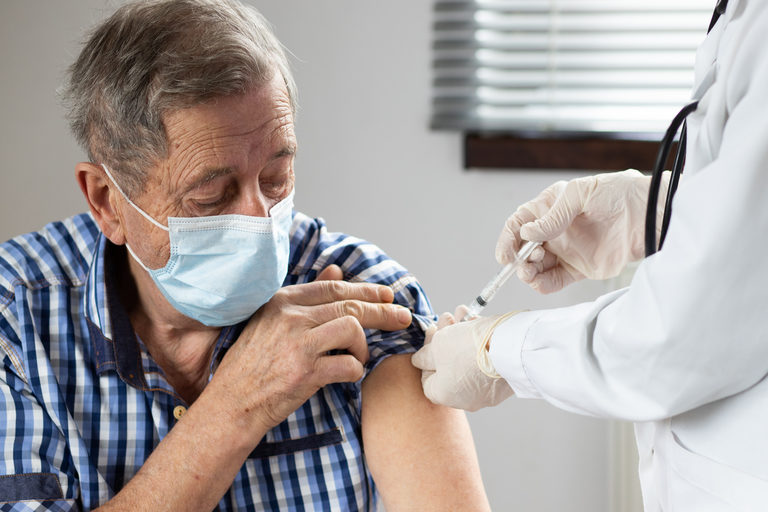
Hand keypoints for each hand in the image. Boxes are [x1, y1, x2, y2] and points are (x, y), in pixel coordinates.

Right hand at [211, 264, 412, 432]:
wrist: (232, 404)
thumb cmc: (252, 364)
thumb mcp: (271, 321)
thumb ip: (306, 296)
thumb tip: (336, 268)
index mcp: (283, 301)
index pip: (335, 288)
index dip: (366, 290)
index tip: (388, 295)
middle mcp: (291, 317)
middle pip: (350, 306)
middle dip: (383, 312)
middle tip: (403, 318)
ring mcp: (298, 344)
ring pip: (353, 330)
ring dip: (363, 346)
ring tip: (357, 356)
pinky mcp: (306, 373)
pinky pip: (350, 364)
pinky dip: (355, 370)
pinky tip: (347, 374)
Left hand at [411, 309, 513, 411]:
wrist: (511, 348)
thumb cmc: (468, 348)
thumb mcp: (438, 346)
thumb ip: (425, 355)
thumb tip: (420, 360)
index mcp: (444, 395)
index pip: (427, 376)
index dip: (427, 352)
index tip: (433, 331)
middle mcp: (465, 399)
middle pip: (448, 365)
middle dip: (445, 338)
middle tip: (448, 318)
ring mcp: (486, 392)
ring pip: (467, 359)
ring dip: (462, 335)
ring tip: (463, 313)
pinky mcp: (503, 382)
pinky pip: (486, 361)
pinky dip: (480, 342)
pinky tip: (477, 321)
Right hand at [495, 169, 667, 293]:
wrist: (649, 215)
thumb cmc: (618, 193)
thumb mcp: (580, 194)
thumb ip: (553, 215)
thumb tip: (527, 233)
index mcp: (550, 208)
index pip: (519, 223)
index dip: (508, 239)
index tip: (505, 254)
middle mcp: (555, 231)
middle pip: (523, 248)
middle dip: (518, 258)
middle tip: (526, 261)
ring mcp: (566, 250)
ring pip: (536, 267)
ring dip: (528, 273)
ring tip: (531, 273)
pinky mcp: (579, 269)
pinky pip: (554, 280)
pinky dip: (544, 285)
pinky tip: (540, 283)